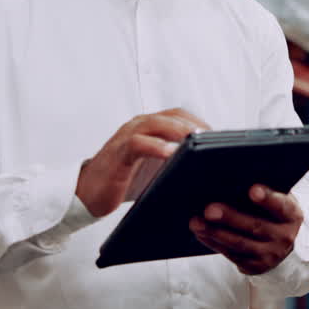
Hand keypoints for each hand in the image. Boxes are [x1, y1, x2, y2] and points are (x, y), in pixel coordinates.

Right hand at [75, 108, 209, 217]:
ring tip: (198, 142)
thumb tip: (207, 170)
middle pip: (173, 115)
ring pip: (157, 123)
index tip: (221, 138)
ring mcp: (128, 136)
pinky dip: (156, 146)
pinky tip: (171, 154)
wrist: (86, 193)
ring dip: (179, 131)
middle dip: (197, 125)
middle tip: (216, 140)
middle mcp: (139, 126)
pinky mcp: (119, 153)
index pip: (180, 115)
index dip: (201, 122)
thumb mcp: (155, 169)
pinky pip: (138, 143)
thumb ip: (174, 162)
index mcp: (149, 127)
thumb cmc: (124, 181)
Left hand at [189, 185, 302, 274]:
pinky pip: (232, 255)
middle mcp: (284, 237)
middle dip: (230, 217)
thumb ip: (267, 192)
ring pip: (239, 243)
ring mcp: (270, 254)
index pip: (281, 206)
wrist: (289, 247)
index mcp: (291, 215)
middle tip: (209, 209)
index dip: (268, 199)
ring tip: (196, 222)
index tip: (252, 189)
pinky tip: (201, 233)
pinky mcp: (255, 266)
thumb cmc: (277, 214)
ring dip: (215, 232)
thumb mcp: (281, 201)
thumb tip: (237, 175)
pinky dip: (214, 243)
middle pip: (254, 226)